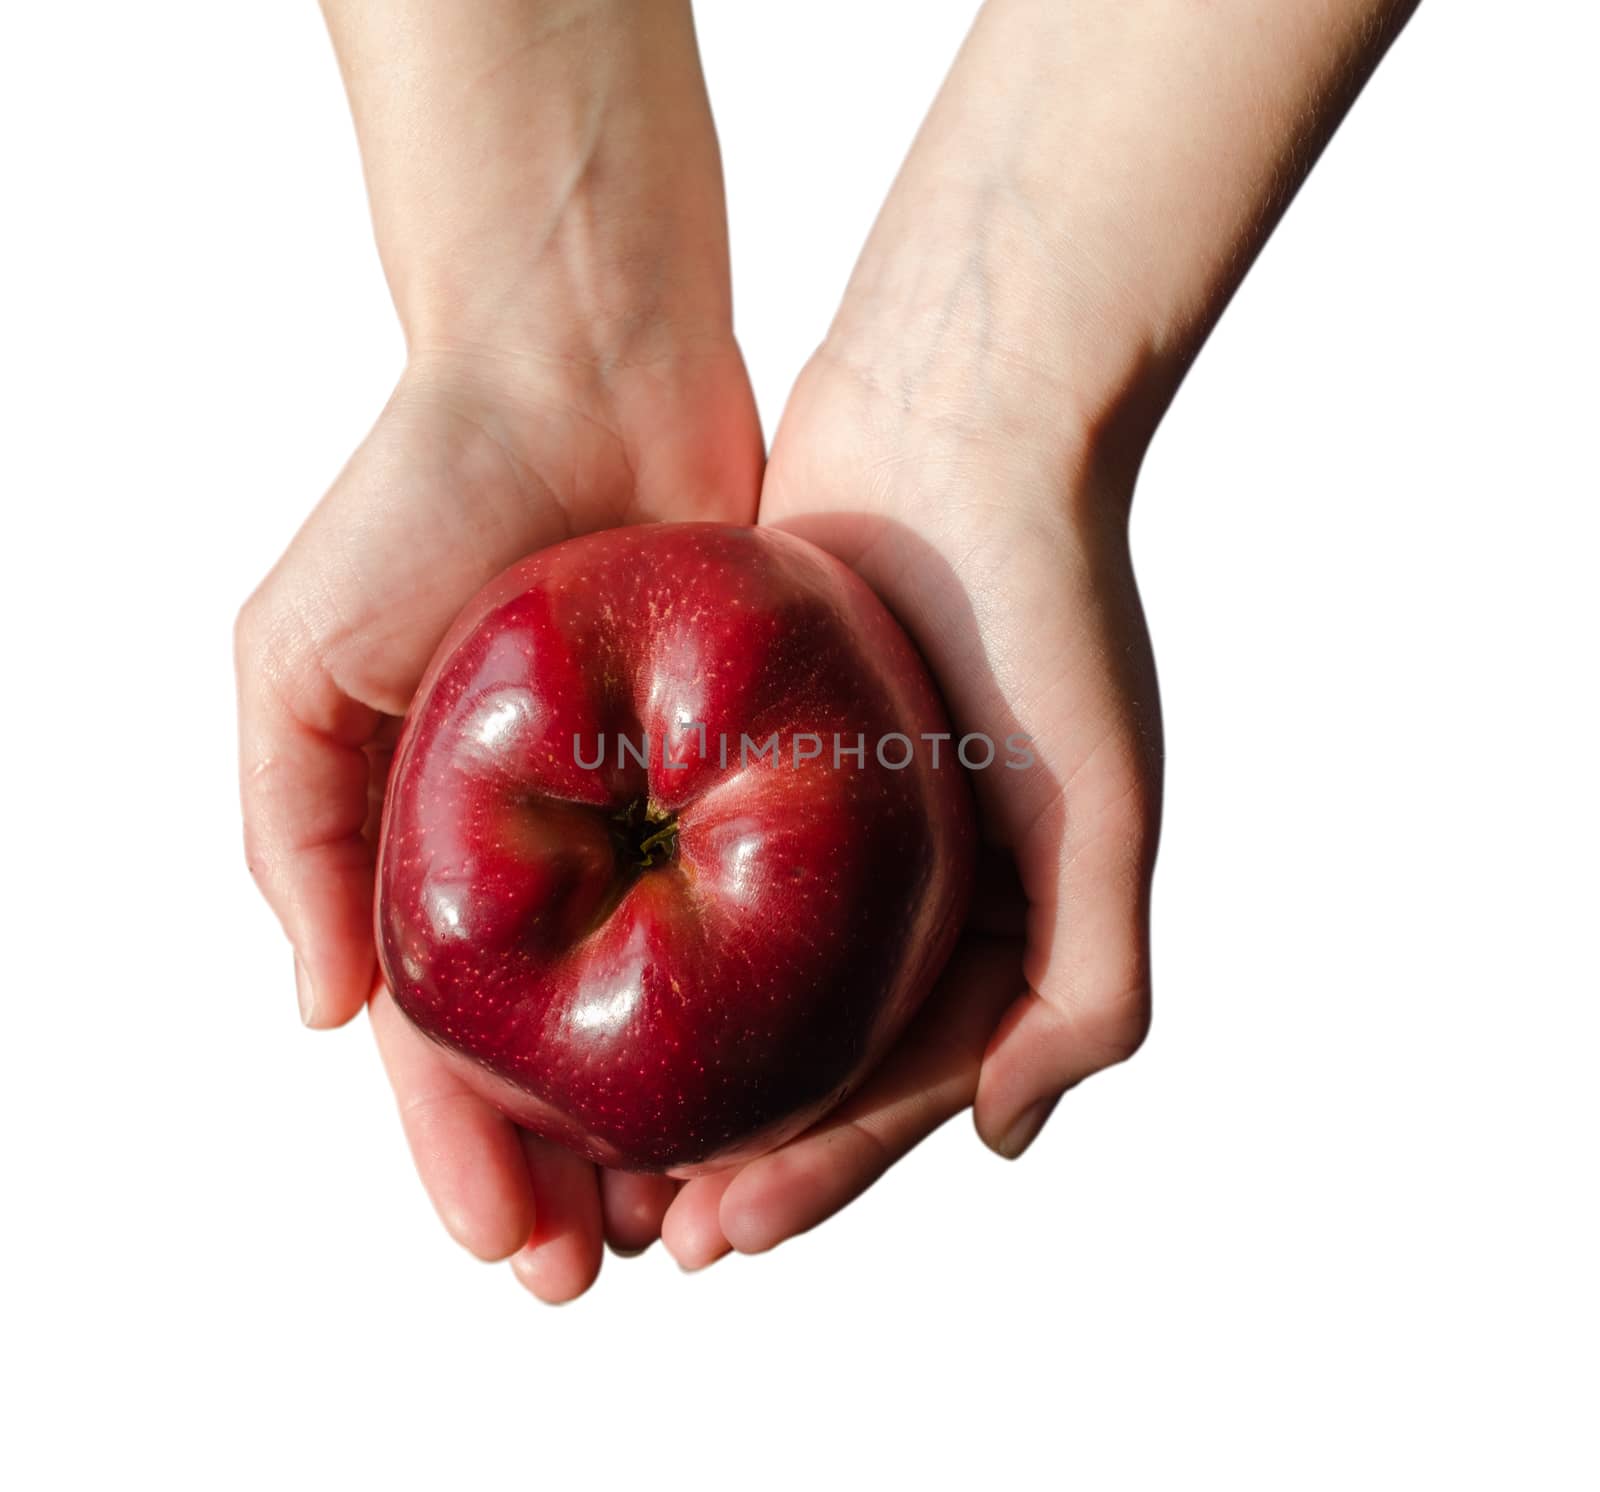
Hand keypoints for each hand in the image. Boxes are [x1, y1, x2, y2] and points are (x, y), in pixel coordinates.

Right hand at [236, 0, 759, 1300]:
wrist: (582, 356)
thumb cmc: (422, 490)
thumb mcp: (296, 659)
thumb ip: (290, 833)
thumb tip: (327, 1013)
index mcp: (426, 843)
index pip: (442, 1041)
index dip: (467, 1158)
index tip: (521, 1255)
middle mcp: (538, 844)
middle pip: (558, 1048)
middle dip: (576, 1172)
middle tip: (620, 1274)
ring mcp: (644, 807)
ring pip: (662, 1003)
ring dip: (675, 1116)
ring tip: (709, 1219)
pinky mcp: (741, 754)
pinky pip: (755, 907)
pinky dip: (763, 1002)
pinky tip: (793, 1077)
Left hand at [657, 340, 1160, 1266]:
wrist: (963, 413)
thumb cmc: (1047, 612)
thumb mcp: (1102, 811)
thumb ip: (1090, 988)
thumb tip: (1008, 1140)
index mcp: (995, 912)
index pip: (903, 1084)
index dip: (821, 1171)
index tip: (722, 1236)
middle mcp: (908, 878)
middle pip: (807, 1051)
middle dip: (732, 1146)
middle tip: (639, 1228)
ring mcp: (825, 814)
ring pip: (737, 976)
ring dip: (675, 1064)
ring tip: (585, 1145)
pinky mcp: (745, 737)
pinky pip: (684, 863)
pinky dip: (638, 938)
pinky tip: (566, 990)